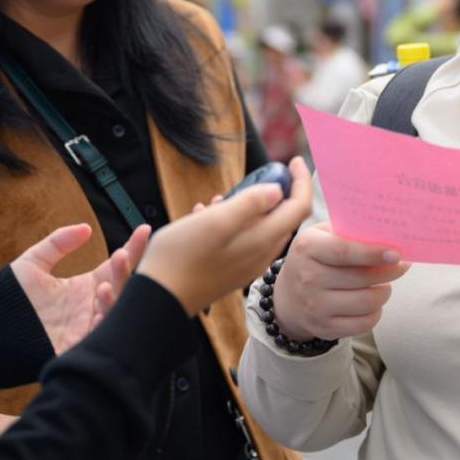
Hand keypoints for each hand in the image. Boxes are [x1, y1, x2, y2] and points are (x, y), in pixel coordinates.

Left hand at [11, 223, 149, 353]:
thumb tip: (86, 228)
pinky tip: (98, 306)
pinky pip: (99, 336)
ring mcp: (86, 328)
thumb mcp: (32, 264)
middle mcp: (91, 308)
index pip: (116, 266)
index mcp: (85, 288)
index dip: (132, 248)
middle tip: (123, 254)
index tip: (144, 229)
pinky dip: (104, 321)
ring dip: (116, 296)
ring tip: (104, 283)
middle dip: (128, 271)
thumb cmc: (9, 299)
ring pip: (115, 311)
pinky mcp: (77, 347)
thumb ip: (57, 243)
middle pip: (122, 287)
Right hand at [139, 156, 313, 315]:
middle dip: (276, 191)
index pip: (299, 207)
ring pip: (261, 226)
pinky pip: (243, 238)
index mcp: (262, 240)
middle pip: (284, 217)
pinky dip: (232, 221)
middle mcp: (261, 255)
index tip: (293, 160)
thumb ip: (250, 204)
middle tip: (258, 174)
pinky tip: (206, 215)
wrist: (158, 299)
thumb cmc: (182, 257)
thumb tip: (278, 190)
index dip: (300, 181)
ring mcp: (246, 264)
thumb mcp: (215, 222)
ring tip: (220, 197)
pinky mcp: (230, 269)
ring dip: (248, 206)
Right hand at [272, 222, 408, 341]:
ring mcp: (315, 306)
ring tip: (384, 284)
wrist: (288, 296)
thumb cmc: (315, 258)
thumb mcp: (322, 236)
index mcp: (307, 248)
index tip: (397, 254)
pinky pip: (364, 323)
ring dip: (384, 292)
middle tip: (400, 266)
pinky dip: (375, 312)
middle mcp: (308, 278)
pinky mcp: (324, 328)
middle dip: (389, 272)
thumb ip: (349, 232)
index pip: (344, 250)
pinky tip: (372, 302)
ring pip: (367, 302)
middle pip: (361, 278)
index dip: (373, 253)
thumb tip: (388, 234)